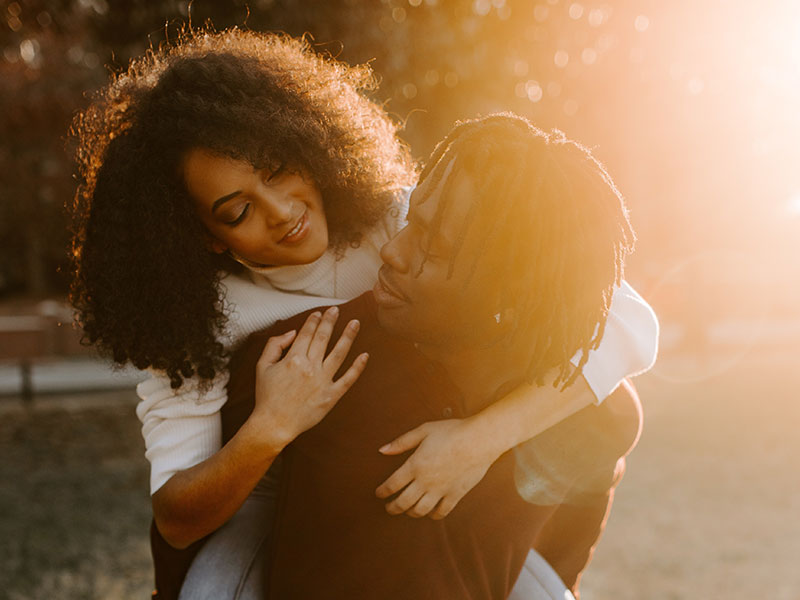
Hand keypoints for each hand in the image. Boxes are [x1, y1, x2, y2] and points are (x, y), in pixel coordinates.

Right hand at [252, 306, 367, 447]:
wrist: (274, 424)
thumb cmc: (267, 396)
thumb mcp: (262, 366)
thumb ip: (274, 345)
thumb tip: (292, 333)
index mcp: (293, 359)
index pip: (306, 334)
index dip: (314, 321)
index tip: (319, 313)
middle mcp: (310, 367)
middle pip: (323, 338)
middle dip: (330, 321)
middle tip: (336, 310)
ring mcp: (322, 381)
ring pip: (339, 353)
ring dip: (348, 336)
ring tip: (355, 323)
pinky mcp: (331, 396)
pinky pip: (348, 379)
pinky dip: (358, 367)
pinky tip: (365, 355)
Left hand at [375, 418, 501, 518]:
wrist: (480, 439)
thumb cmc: (451, 431)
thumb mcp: (424, 431)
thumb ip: (401, 442)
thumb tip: (382, 450)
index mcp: (415, 465)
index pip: (392, 485)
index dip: (382, 492)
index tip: (378, 494)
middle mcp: (426, 481)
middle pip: (403, 502)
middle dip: (392, 507)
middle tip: (388, 507)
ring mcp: (441, 490)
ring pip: (420, 510)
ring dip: (410, 512)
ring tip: (407, 510)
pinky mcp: (455, 495)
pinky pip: (441, 512)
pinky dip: (432, 515)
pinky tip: (429, 512)